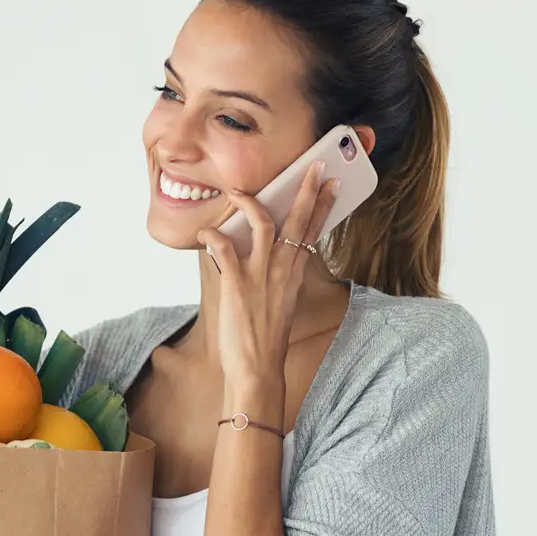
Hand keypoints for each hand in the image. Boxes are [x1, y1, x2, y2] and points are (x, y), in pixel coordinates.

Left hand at [196, 160, 340, 397]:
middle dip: (307, 190)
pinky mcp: (237, 285)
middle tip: (314, 166)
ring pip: (263, 225)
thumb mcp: (279, 303)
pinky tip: (205, 233)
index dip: (323, 206)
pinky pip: (225, 249)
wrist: (258, 370)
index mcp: (293, 275)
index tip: (331, 184)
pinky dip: (213, 237)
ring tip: (238, 192)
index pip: (313, 232)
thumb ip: (276, 277)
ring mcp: (260, 276)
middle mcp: (281, 270)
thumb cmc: (265, 340)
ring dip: (251, 202)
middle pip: (298, 221)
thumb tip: (266, 259)